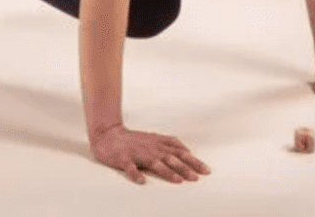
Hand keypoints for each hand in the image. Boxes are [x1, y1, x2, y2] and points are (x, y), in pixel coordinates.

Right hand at [90, 124, 210, 183]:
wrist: (108, 135)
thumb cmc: (133, 140)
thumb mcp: (154, 138)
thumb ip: (170, 144)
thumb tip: (187, 151)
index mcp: (159, 144)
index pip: (180, 152)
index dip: (193, 161)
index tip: (206, 171)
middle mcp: (151, 148)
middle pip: (171, 158)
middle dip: (185, 168)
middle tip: (197, 177)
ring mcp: (138, 153)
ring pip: (155, 163)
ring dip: (167, 172)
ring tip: (178, 180)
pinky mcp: (124, 159)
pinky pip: (130, 167)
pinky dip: (136, 174)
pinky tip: (142, 181)